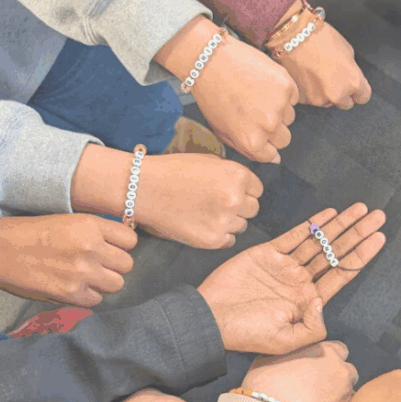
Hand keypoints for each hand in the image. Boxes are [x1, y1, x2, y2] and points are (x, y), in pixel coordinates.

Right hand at [0, 215, 136, 306]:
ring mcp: (82, 272)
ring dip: (104, 283)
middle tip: (98, 265)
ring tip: (86, 278)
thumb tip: (118, 245)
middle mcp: (91, 247)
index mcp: (90, 225)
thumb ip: (95, 232)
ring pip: (117, 284)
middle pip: (127, 264)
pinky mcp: (70, 293)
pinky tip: (73, 287)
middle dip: (114, 266)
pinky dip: (87, 296)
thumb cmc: (30, 233)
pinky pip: (96, 300)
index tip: (110, 248)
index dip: (121, 246)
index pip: (130, 240)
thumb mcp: (67, 221)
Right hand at [135, 152, 262, 248]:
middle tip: (217, 204)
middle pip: (252, 209)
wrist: (143, 189)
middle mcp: (235, 198)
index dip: (244, 190)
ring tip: (206, 213)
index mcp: (237, 176)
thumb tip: (247, 185)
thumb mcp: (208, 160)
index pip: (257, 189)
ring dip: (229, 221)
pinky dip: (220, 235)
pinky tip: (203, 225)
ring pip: (241, 226)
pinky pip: (229, 240)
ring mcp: (224, 221)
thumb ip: (231, 173)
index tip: (229, 191)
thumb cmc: (173, 171)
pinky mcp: (212, 239)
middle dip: (239, 207)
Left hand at [155, 16, 298, 162]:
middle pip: (284, 139)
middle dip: (274, 129)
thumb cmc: (213, 96)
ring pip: (290, 117)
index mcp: (251, 141)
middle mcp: (268, 126)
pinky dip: (283, 92)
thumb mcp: (223, 131)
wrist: (210, 60)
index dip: (265, 142)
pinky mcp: (286, 85)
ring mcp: (279, 105)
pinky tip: (264, 84)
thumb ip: (250, 149)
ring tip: (258, 95)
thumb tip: (276, 160)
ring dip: (279, 109)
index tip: (257, 130)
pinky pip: (293, 97)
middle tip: (257, 112)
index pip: (272, 154)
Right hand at [197, 203, 386, 353]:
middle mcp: (301, 281)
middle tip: (379, 217)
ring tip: (361, 209)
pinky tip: (330, 214)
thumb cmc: (246, 335)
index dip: (361, 256)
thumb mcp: (285, 341)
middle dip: (358, 234)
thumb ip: (312, 326)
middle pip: (336, 253)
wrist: (211, 319)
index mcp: (308, 301)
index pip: (342, 274)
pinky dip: (312, 224)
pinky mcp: (267, 254)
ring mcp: (285, 266)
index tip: (379, 239)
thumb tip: (322, 300)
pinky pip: (294, 236)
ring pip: (319, 241)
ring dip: (340, 225)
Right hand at [242, 341, 357, 401]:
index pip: (338, 349)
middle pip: (346, 372)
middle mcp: (342, 371)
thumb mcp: (271, 358)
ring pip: (345, 394)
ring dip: (334, 397)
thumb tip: (290, 356)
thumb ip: (291, 353)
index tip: (315, 366)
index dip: (327, 358)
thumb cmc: (267, 384)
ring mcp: (346, 396)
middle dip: (335, 377)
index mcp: (327, 352)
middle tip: (315, 387)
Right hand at [273, 17, 371, 109]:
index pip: (363, 97)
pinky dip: (310, 90)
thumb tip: (349, 77)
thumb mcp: (347, 50)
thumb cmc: (320, 38)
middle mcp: (338, 95)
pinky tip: (307, 75)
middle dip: (342, 93)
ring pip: (327, 102)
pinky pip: (311, 99)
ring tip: (317, 73)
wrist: (293, 36)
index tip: (354, 86)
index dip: (359, 90)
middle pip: (346, 103)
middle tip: (334, 77)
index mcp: (353, 82)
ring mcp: (319, 99)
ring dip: (325, 92)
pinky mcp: (303, 100)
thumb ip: (351, 70)